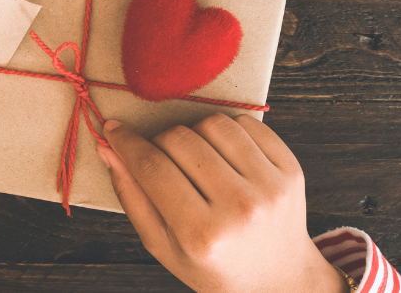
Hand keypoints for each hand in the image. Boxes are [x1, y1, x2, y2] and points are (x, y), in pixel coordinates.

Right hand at [96, 114, 348, 292]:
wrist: (278, 277)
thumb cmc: (213, 263)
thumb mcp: (162, 245)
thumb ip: (132, 196)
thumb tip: (109, 148)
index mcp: (201, 234)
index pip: (152, 167)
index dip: (127, 143)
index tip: (114, 131)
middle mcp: (239, 208)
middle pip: (178, 140)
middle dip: (160, 143)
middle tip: (162, 162)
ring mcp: (270, 187)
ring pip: (212, 124)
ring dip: (195, 134)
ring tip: (196, 160)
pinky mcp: (291, 170)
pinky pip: (247, 123)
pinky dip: (228, 131)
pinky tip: (224, 156)